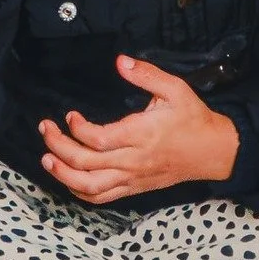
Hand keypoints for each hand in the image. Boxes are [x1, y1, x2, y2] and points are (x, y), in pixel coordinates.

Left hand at [38, 55, 239, 203]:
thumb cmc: (193, 118)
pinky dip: (80, 191)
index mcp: (141, 135)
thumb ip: (146, 74)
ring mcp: (132, 178)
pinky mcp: (134, 188)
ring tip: (47, 160)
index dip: (77, 129)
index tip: (70, 114)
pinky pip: (102, 198)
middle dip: (59, 148)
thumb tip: (121, 61)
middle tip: (46, 130)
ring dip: (63, 175)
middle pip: (86, 163)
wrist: (212, 152)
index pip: (98, 139)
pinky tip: (68, 179)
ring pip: (90, 187)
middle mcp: (133, 161)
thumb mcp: (175, 89)